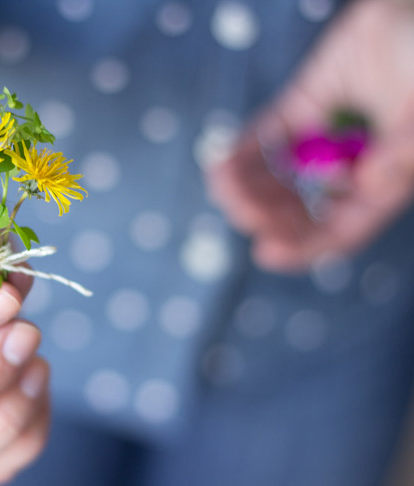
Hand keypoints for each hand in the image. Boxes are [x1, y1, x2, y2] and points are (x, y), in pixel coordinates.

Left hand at [208, 0, 413, 271]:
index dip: (303, 246)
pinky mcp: (302, 103)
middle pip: (302, 207)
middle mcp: (352, 166)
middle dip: (268, 215)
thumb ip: (403, 154)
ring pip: (279, 176)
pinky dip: (242, 152)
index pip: (341, 229)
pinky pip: (268, 134)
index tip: (266, 253)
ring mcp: (324, 135)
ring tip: (222, 184)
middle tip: (242, 213)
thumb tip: (367, 185)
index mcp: (384, 181)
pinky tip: (221, 165)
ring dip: (248, 188)